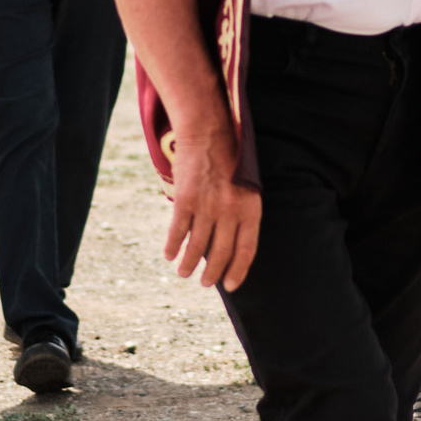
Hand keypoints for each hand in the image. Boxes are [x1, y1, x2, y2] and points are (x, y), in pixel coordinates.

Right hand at [162, 121, 261, 290]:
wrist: (209, 134)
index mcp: (251, 209)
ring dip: (189, 264)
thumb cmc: (230, 163)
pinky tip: (170, 255)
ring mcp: (208, 206)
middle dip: (212, 274)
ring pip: (197, 246)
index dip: (238, 272)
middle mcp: (231, 211)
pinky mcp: (186, 200)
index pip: (247, 250)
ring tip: (184, 274)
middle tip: (205, 283)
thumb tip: (229, 248)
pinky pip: (178, 231)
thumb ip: (241, 216)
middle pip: (221, 253)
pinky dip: (173, 247)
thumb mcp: (247, 188)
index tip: (231, 286)